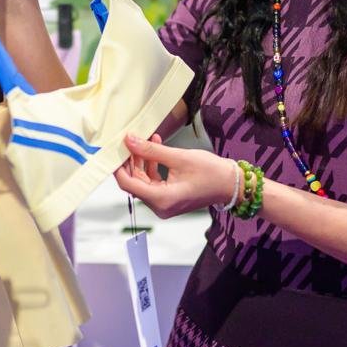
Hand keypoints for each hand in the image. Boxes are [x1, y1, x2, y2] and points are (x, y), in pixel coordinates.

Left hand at [114, 134, 236, 219]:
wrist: (231, 184)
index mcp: (161, 199)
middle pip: (134, 183)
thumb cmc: (211, 173)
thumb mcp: (178, 157)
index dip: (118, 166)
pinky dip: (152, 166)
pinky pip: (153, 182)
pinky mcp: (169, 199)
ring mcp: (164, 204)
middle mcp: (160, 206)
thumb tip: (130, 140)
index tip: (115, 149)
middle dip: (131, 161)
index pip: (128, 184)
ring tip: (145, 140)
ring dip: (142, 161)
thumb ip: (151, 150)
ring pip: (143, 181)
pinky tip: (155, 147)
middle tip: (130, 140)